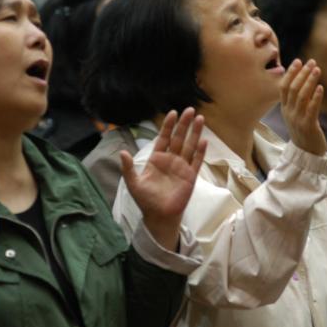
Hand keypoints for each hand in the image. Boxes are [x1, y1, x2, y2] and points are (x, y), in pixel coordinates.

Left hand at [121, 108, 206, 250]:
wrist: (159, 216)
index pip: (164, 138)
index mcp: (157, 159)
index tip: (172, 113)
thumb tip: (122, 152)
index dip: (168, 126)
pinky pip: (196, 161)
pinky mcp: (191, 176)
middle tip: (190, 110)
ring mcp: (182, 167)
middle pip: (179, 138)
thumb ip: (128, 168)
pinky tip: (204, 141)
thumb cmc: (146, 200)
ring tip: (200, 119)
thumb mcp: (133, 183)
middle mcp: (171, 160)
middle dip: (184, 124)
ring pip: (190, 146)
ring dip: (195, 133)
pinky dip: (200, 152)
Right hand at [280, 59, 326, 154]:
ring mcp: (297, 120)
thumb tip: (303, 80)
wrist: (307, 154)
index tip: (298, 61)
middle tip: (311, 62)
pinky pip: (311, 109)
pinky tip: (321, 88)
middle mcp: (289, 113)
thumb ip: (297, 100)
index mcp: (284, 109)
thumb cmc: (304, 131)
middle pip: (293, 89)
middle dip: (302, 74)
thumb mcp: (296, 114)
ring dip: (309, 82)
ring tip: (317, 70)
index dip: (290, 73)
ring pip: (301, 97)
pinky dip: (315, 97)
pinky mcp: (308, 126)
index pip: (284, 87)